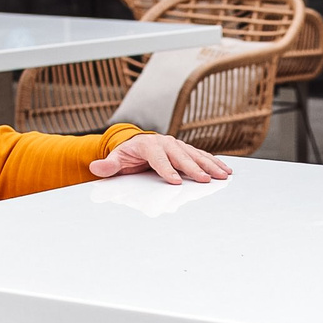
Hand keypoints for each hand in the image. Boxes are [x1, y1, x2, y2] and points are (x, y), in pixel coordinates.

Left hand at [90, 132, 231, 183]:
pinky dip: (214, 162)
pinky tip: (225, 170)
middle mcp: (166, 143)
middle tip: (205, 179)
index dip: (166, 170)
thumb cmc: (127, 154)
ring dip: (210, 165)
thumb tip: (96, 167)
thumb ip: (108, 165)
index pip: (159, 159)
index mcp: (148, 145)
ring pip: (195, 155)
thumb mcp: (116, 159)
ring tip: (222, 175)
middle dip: (194, 168)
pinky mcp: (185, 150)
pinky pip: (202, 156)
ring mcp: (178, 145)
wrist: (136, 144)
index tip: (174, 180)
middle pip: (181, 157)